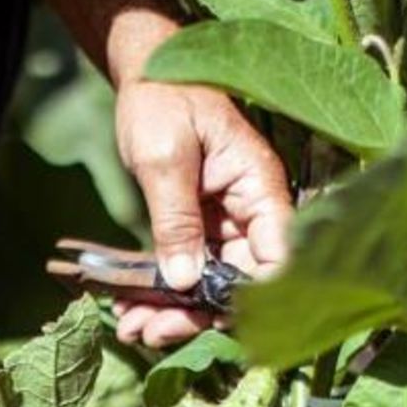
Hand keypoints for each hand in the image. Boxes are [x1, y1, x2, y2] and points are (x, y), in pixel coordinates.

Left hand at [113, 80, 293, 348]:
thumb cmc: (163, 98)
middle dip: (197, 313)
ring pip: (209, 282)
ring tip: (131, 331)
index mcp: (258, 186)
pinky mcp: (198, 225)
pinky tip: (130, 311)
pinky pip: (186, 267)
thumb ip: (177, 219)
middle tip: (150, 335)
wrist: (147, 70)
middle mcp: (249, 210)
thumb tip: (187, 280)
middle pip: (239, 280)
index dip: (253, 297)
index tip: (213, 323)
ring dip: (173, 311)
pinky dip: (159, 291)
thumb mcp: (166, 157)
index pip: (276, 256)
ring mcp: (224, 221)